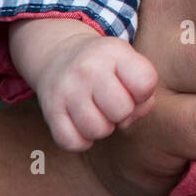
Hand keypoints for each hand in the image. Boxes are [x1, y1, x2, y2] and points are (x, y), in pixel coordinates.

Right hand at [11, 18, 157, 151]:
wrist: (59, 54)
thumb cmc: (106, 66)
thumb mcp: (129, 62)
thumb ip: (144, 91)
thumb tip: (129, 120)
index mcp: (115, 52)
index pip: (145, 84)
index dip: (144, 94)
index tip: (133, 88)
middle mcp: (89, 68)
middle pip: (122, 111)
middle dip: (123, 113)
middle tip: (113, 103)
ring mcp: (67, 90)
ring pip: (97, 130)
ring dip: (102, 128)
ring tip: (98, 112)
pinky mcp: (50, 110)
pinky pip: (72, 143)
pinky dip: (81, 141)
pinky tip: (82, 124)